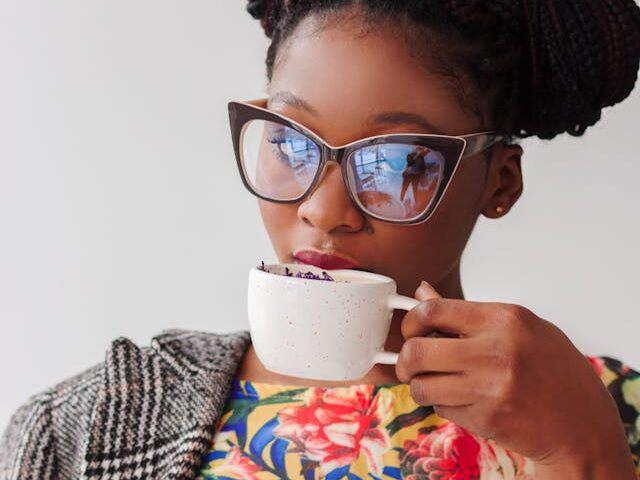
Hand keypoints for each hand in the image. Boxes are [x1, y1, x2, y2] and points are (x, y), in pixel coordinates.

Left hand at [395, 282, 634, 477]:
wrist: (581, 423)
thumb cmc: (551, 368)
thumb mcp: (518, 327)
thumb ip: (467, 313)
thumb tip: (422, 293)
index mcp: (504, 319)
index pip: (433, 310)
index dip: (411, 321)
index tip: (411, 331)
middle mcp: (496, 351)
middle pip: (417, 351)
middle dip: (404, 360)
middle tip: (410, 365)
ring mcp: (491, 387)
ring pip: (422, 386)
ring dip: (421, 387)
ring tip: (436, 384)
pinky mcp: (487, 418)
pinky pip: (441, 408)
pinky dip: (443, 405)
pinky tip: (465, 400)